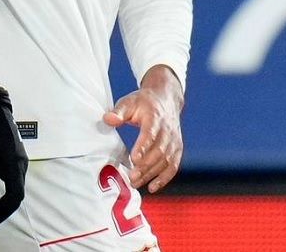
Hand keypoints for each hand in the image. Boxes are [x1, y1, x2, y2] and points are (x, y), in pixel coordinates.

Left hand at [0, 84, 27, 233]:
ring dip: (0, 203)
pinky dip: (0, 192)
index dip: (0, 214)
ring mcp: (17, 162)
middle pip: (15, 197)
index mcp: (15, 165)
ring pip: (13, 190)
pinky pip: (10, 182)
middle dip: (0, 212)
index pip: (14, 198)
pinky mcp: (12, 159)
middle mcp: (20, 166)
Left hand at [103, 68, 183, 193]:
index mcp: (155, 117)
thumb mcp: (129, 101)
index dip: (143, 147)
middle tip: (132, 177)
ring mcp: (174, 141)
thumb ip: (118, 111)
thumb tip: (108, 119)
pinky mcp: (177, 149)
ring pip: (166, 161)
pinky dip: (164, 178)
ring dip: (152, 174)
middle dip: (146, 166)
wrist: (166, 99)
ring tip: (136, 183)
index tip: (133, 159)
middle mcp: (168, 131)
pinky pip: (173, 166)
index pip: (151, 134)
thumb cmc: (144, 102)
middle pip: (159, 151)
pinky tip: (152, 187)